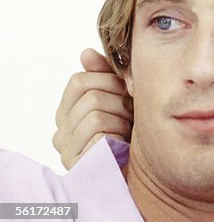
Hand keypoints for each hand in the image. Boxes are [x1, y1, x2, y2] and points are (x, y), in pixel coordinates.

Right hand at [52, 48, 132, 168]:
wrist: (145, 168)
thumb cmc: (133, 130)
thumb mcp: (121, 97)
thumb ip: (104, 75)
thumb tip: (86, 52)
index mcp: (68, 112)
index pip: (80, 80)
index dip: (109, 80)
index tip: (126, 91)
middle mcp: (61, 131)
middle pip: (89, 95)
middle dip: (118, 101)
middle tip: (130, 114)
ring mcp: (66, 149)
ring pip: (95, 114)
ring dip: (121, 120)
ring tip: (127, 131)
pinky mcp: (77, 165)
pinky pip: (99, 136)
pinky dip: (117, 138)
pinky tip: (122, 145)